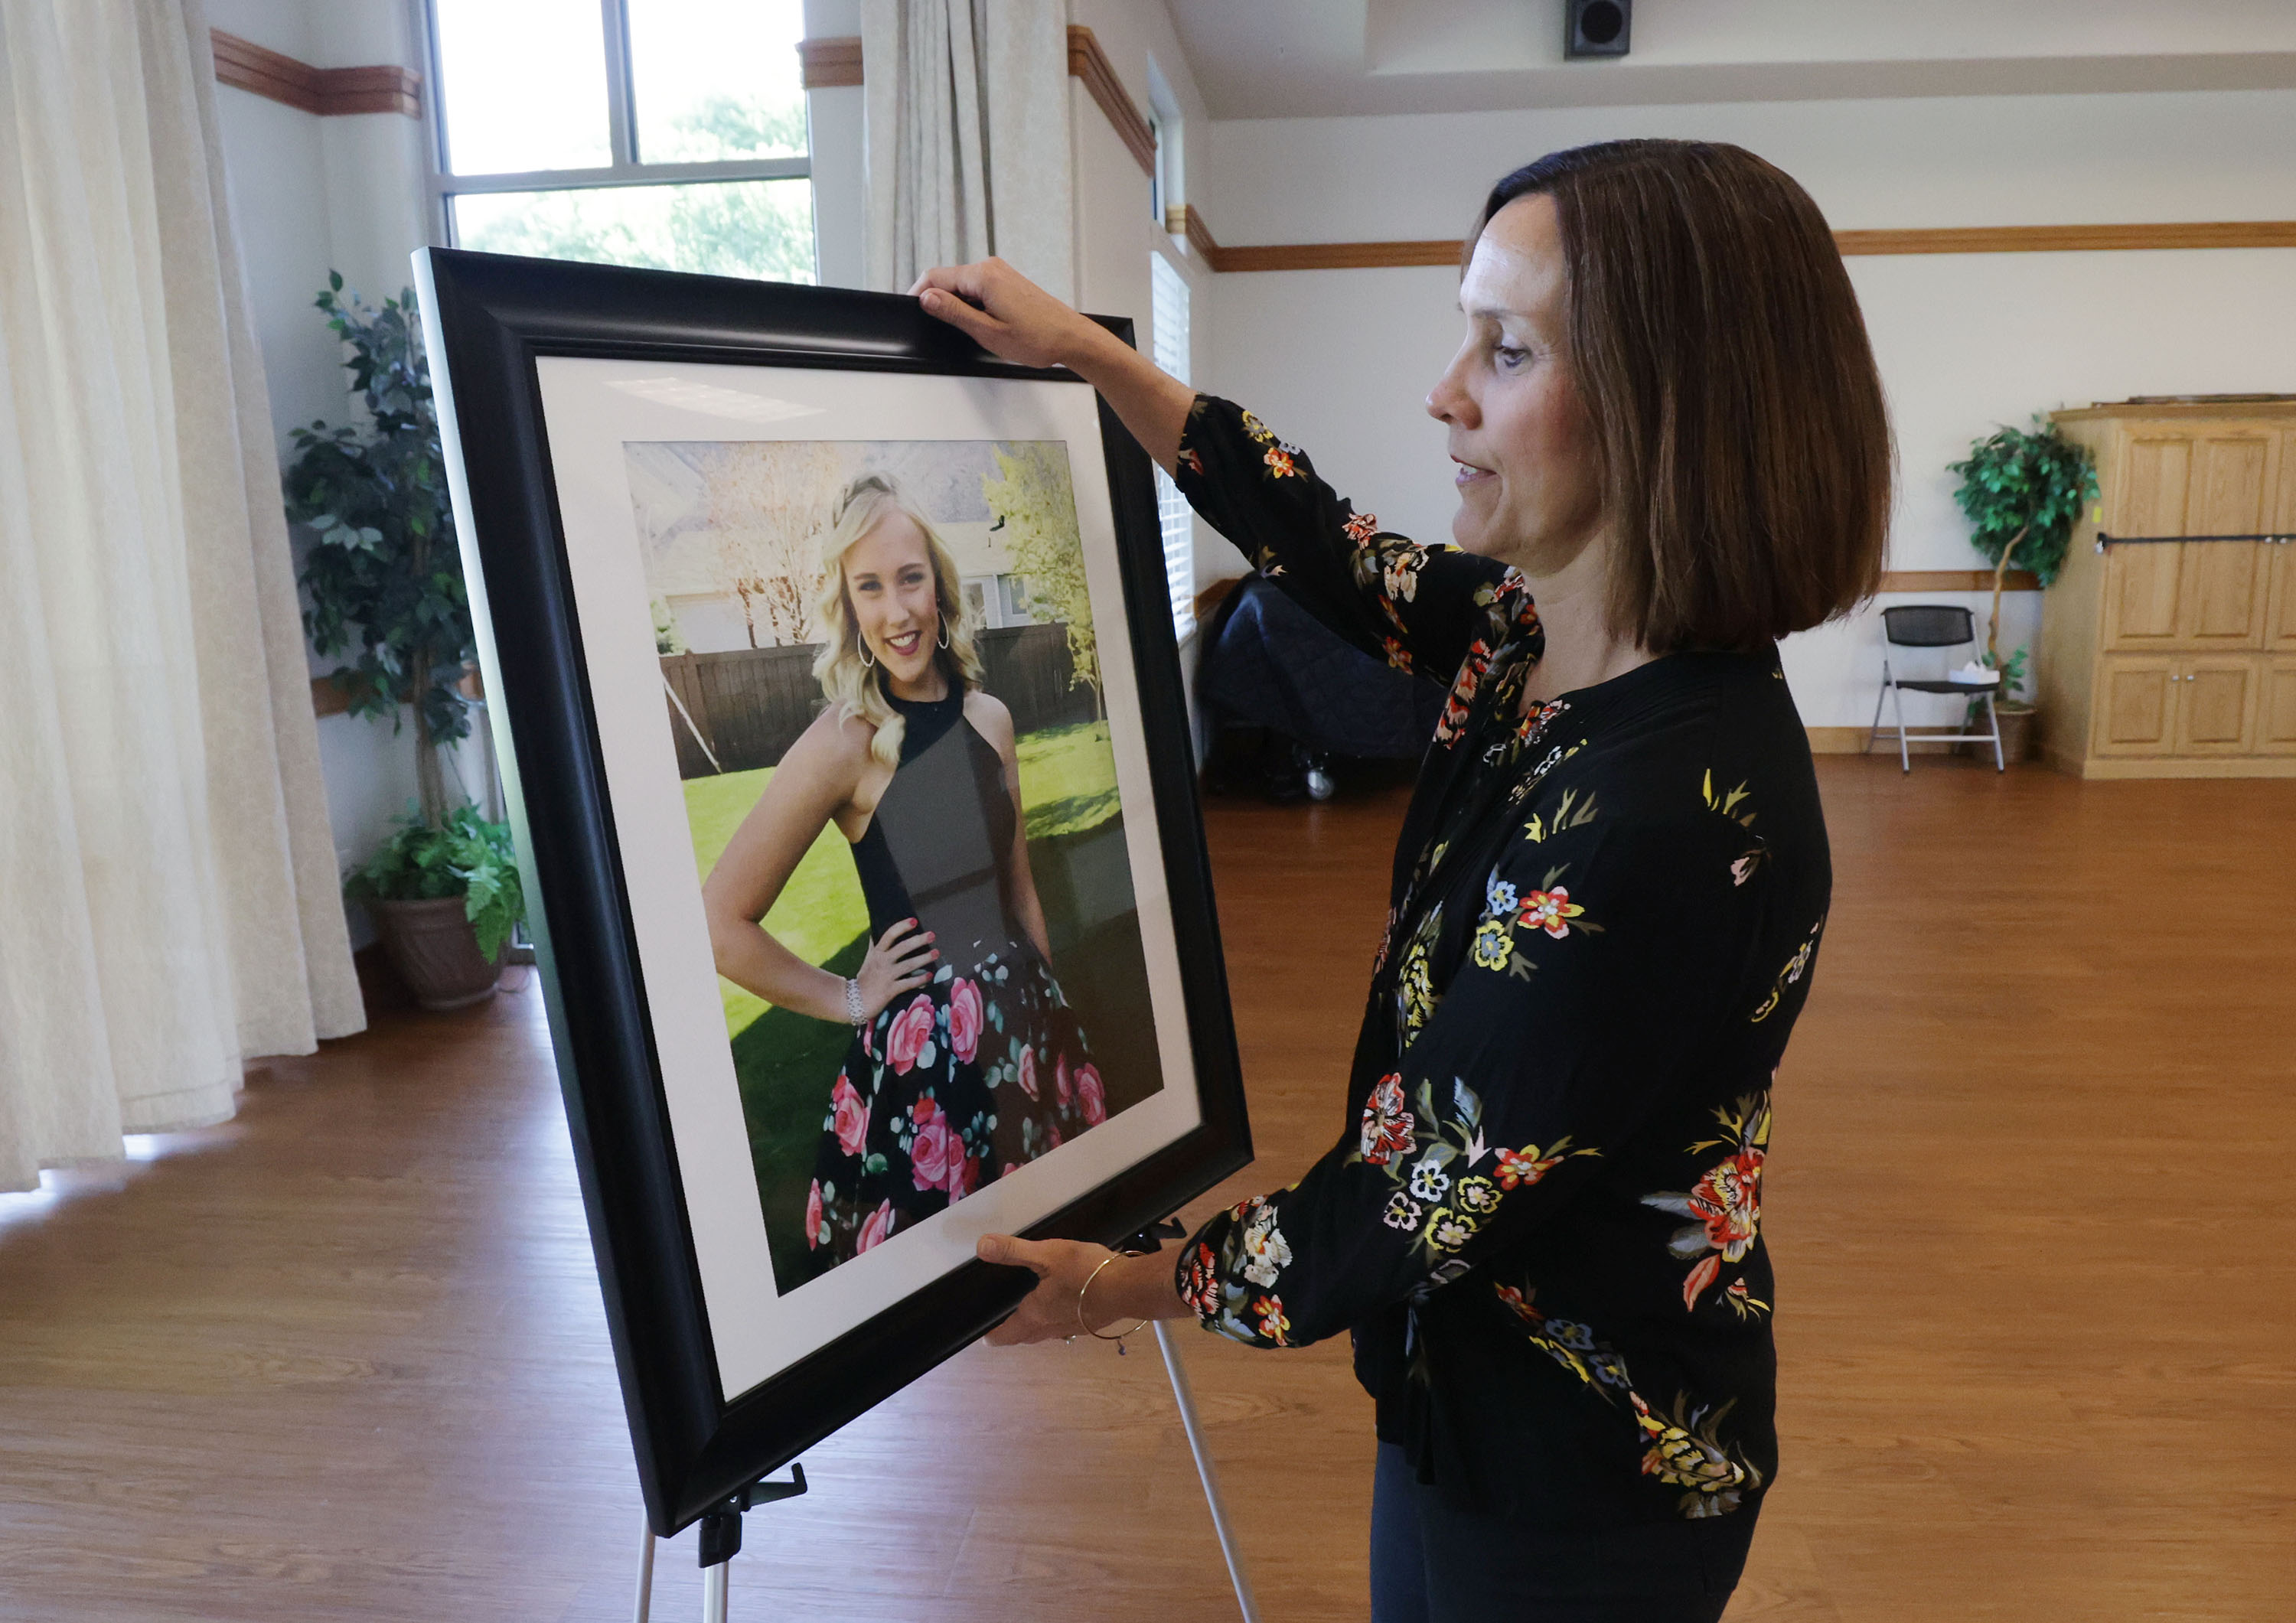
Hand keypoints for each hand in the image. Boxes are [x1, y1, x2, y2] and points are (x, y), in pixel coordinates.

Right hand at [852, 918, 936, 1022]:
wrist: (854, 1001)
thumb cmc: (864, 979)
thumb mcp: (868, 959)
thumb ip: (874, 946)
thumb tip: (875, 931)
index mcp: (877, 953)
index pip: (889, 935)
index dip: (902, 927)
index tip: (914, 921)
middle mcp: (882, 962)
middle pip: (903, 947)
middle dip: (919, 940)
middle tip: (932, 935)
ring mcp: (887, 976)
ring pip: (909, 964)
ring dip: (924, 958)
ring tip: (936, 953)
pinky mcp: (891, 990)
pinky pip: (909, 983)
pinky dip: (920, 979)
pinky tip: (929, 976)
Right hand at [910, 259, 1109, 370]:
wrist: (1071, 337)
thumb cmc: (1037, 338)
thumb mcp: (987, 331)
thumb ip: (954, 312)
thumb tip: (927, 297)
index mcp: (983, 276)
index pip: (934, 276)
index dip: (918, 294)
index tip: (912, 311)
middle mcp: (991, 267)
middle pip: (948, 279)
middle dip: (940, 302)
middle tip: (945, 329)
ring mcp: (1001, 273)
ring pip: (964, 285)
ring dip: (959, 305)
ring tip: (974, 330)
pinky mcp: (1008, 281)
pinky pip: (979, 288)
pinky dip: (974, 304)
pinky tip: (986, 324)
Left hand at [975, 1234, 1120, 1344]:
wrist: (1130, 1288)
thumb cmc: (1087, 1273)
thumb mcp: (1048, 1254)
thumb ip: (1014, 1251)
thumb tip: (982, 1246)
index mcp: (1034, 1315)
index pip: (1004, 1335)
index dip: (991, 1334)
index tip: (983, 1331)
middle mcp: (1050, 1328)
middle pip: (1024, 1337)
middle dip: (1012, 1330)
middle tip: (1003, 1319)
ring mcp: (1072, 1329)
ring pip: (1044, 1333)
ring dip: (1034, 1327)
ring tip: (1030, 1310)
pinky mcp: (1089, 1324)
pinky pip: (1063, 1327)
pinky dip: (1055, 1320)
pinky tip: (1063, 1304)